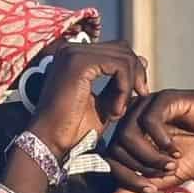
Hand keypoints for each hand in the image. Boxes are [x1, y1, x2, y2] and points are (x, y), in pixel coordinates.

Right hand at [29, 39, 149, 160]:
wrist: (50, 143)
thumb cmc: (73, 131)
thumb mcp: (103, 105)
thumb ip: (120, 84)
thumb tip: (143, 60)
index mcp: (77, 56)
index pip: (116, 50)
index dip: (134, 70)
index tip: (139, 94)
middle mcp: (73, 49)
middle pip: (122, 49)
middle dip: (137, 74)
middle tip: (138, 98)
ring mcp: (75, 53)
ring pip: (123, 56)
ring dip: (129, 86)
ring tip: (119, 111)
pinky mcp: (79, 62)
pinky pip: (119, 66)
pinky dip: (124, 88)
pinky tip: (115, 109)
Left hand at [106, 87, 193, 192]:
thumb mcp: (166, 177)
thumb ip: (139, 187)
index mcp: (132, 134)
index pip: (111, 158)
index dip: (126, 180)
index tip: (151, 190)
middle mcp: (134, 117)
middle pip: (116, 147)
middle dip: (140, 169)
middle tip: (166, 174)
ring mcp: (148, 105)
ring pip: (128, 134)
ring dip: (150, 157)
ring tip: (172, 163)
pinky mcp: (164, 97)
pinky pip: (149, 120)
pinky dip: (161, 141)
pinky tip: (176, 150)